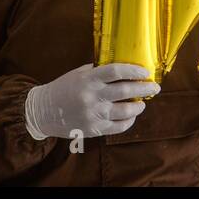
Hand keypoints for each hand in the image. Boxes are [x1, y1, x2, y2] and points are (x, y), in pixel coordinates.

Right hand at [24, 63, 158, 139]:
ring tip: (142, 104)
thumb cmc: (62, 89)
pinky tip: (130, 116)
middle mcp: (92, 96)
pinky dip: (129, 120)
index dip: (134, 71)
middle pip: (126, 91)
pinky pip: (120, 126)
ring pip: (127, 111)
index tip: (145, 72)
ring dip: (139, 107)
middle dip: (144, 89)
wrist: (43, 111)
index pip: (116, 71)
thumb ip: (96, 71)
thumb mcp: (76, 75)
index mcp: (87, 79)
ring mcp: (94, 113)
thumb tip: (120, 69)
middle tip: (154, 87)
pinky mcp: (95, 128)